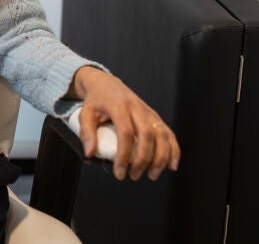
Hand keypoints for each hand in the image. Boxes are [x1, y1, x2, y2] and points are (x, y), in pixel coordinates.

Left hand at [68, 66, 180, 180]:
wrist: (106, 83)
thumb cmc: (96, 99)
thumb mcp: (85, 113)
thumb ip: (87, 132)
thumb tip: (90, 153)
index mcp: (119, 106)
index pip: (125, 133)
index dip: (124, 155)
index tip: (119, 172)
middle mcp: (137, 108)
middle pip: (147, 136)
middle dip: (143, 160)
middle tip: (134, 175)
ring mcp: (148, 112)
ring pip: (162, 135)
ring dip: (160, 158)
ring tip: (152, 174)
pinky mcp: (155, 116)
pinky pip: (168, 133)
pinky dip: (173, 149)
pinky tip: (171, 165)